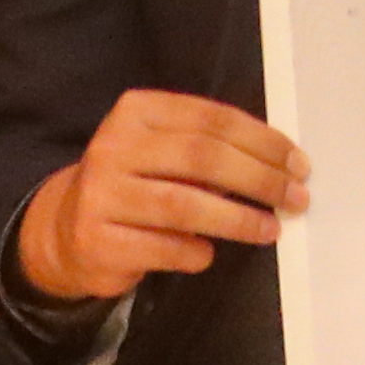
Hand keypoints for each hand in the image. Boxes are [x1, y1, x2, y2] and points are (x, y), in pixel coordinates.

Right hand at [13, 89, 303, 302]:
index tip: (298, 162)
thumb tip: (282, 166)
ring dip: (238, 219)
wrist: (66, 231)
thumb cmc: (137, 184)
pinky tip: (209, 253)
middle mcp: (113, 146)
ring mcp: (100, 194)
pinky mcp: (96, 239)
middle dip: (259, 178)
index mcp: (137, 112)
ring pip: (185, 205)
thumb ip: (211, 148)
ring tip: (270, 228)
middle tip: (295, 197)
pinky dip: (196, 252)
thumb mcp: (165, 152)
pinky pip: (163, 247)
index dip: (263, 141)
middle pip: (203, 157)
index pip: (212, 119)